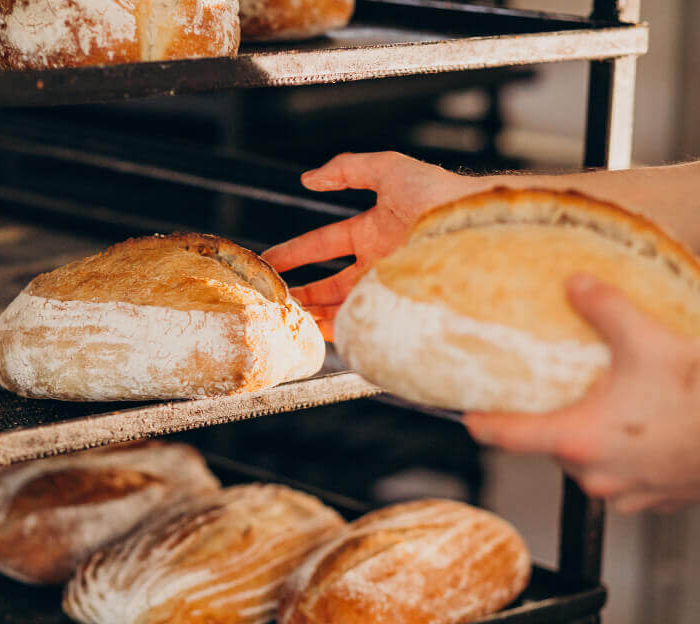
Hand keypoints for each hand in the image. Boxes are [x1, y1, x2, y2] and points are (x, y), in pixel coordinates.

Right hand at [262, 152, 479, 338]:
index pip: (323, 243)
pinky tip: (318, 334)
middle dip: (301, 291)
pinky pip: (364, 322)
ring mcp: (388, 286)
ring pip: (342, 306)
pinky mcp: (399, 306)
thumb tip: (309, 179)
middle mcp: (378, 262)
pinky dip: (340, 330)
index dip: (294, 252)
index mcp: (372, 231)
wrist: (476, 225)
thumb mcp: (389, 170)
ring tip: (290, 321)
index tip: (269, 261)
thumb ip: (348, 168)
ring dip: (315, 313)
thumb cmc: (439, 194)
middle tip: (274, 300)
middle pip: (329, 283)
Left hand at [465, 274, 699, 513]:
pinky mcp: (655, 500)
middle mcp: (595, 474)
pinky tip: (645, 428)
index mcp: (578, 438)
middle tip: (561, 391)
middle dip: (552, 420)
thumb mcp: (647, 340)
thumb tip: (575, 284)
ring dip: (591, 438)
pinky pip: (623, 477)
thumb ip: (604, 308)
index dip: (480, 423)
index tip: (465, 414)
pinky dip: (625, 454)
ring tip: (612, 405)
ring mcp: (625, 492)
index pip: (506, 436)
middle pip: (549, 447)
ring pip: (587, 464)